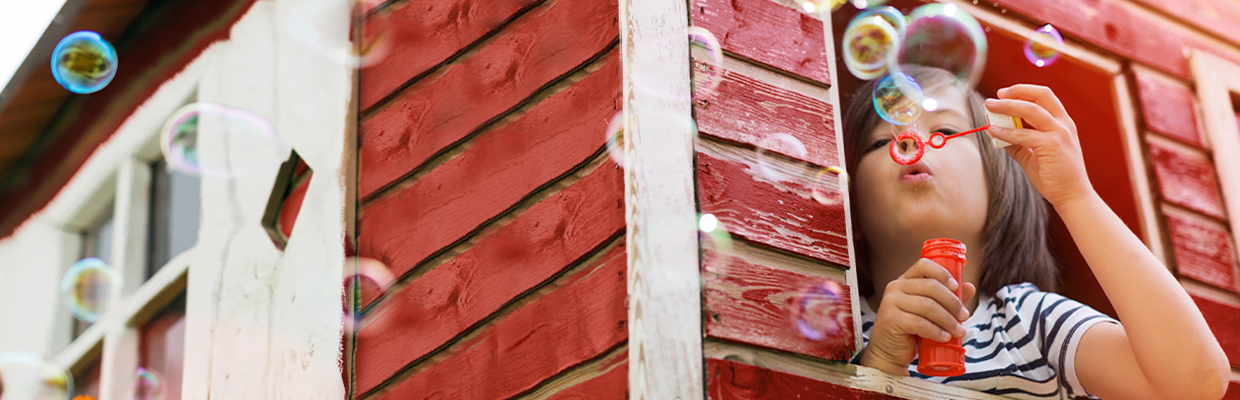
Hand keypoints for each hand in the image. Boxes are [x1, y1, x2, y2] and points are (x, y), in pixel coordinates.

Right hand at [861, 259, 975, 375]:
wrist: (889, 352)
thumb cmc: (910, 331)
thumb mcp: (931, 313)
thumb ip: (948, 299)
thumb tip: (970, 287)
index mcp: (905, 281)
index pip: (924, 265)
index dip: (942, 273)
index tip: (956, 287)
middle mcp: (895, 287)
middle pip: (930, 286)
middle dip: (952, 302)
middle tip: (964, 316)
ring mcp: (890, 302)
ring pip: (927, 306)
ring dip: (948, 320)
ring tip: (959, 331)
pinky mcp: (890, 319)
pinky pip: (919, 323)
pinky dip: (936, 331)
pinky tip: (945, 338)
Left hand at [984, 85, 1095, 207]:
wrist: (1072, 196)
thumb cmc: (1055, 176)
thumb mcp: (1033, 155)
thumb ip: (1017, 142)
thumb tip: (995, 131)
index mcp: (1062, 123)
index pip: (1044, 97)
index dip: (1023, 91)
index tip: (1004, 93)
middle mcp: (1063, 124)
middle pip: (1040, 96)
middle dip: (1016, 92)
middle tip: (995, 96)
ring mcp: (1059, 134)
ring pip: (1030, 110)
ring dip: (1007, 106)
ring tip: (990, 107)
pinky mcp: (1052, 146)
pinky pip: (1023, 134)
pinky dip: (1005, 131)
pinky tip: (993, 131)